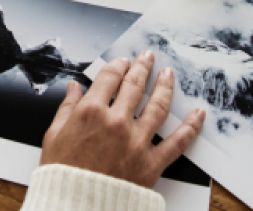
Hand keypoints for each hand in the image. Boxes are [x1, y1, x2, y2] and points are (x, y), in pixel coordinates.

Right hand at [40, 51, 205, 188]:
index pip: (109, 78)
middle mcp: (116, 122)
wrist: (75, 207)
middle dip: (142, 67)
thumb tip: (73, 88)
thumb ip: (66, 108)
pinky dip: (192, 126)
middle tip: (148, 57)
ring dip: (165, 86)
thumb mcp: (53, 136)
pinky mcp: (151, 163)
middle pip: (134, 85)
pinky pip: (178, 142)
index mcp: (90, 112)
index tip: (123, 62)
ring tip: (168, 74)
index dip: (118, 66)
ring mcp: (136, 142)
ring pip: (158, 105)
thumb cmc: (62, 175)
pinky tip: (199, 113)